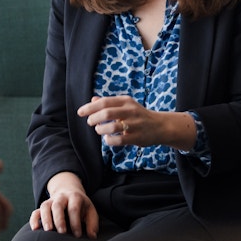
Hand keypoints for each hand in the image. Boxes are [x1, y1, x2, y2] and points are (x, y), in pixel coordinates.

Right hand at [30, 172, 98, 238]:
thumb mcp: (90, 210)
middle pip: (58, 206)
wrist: (69, 191)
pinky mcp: (43, 207)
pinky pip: (36, 211)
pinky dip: (34, 219)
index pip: (74, 208)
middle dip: (59, 219)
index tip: (77, 235)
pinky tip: (35, 229)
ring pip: (45, 207)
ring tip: (48, 230)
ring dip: (45, 219)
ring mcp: (51, 201)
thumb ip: (92, 223)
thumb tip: (92, 236)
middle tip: (62, 232)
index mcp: (75, 197)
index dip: (75, 222)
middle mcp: (61, 197)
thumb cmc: (81, 205)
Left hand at [77, 96, 195, 150]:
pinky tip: (108, 139)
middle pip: (106, 113)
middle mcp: (131, 111)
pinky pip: (119, 140)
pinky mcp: (137, 137)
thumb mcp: (125, 105)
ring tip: (99, 131)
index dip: (90, 107)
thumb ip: (109, 103)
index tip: (80, 112)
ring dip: (101, 130)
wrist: (160, 126)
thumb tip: (92, 100)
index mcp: (126, 101)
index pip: (104, 102)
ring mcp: (135, 124)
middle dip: (94, 118)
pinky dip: (109, 140)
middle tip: (90, 122)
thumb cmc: (138, 115)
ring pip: (112, 127)